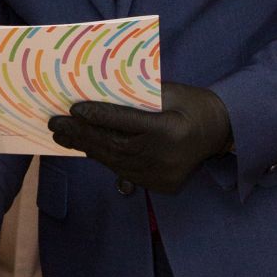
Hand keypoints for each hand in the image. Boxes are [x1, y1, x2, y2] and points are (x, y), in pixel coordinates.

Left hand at [48, 83, 231, 193]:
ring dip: (87, 148)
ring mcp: (160, 175)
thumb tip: (103, 92)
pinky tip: (85, 148)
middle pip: (114, 145)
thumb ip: (141, 95)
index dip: (99, 116)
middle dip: (81, 134)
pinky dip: (103, 158)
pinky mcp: (159, 185)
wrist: (221, 133)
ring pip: (114, 162)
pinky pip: (124, 172)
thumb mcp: (173, 92)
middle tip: (56, 125)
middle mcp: (163, 157)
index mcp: (169, 130)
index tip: (74, 109)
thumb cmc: (194, 105)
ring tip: (63, 136)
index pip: (127, 123)